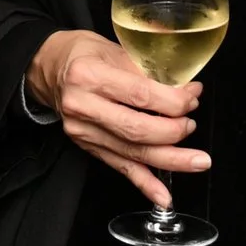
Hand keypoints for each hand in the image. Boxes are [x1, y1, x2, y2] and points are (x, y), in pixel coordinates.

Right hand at [25, 29, 206, 208]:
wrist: (47, 68)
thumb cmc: (82, 54)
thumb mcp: (113, 49)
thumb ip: (147, 70)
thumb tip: (186, 91)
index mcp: (89, 75)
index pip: (140, 95)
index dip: (172, 101)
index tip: (192, 98)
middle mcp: (83, 106)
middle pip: (137, 129)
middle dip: (174, 132)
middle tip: (191, 124)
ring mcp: (83, 132)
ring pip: (133, 152)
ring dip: (170, 160)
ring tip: (197, 161)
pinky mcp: (88, 147)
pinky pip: (120, 168)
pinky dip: (144, 184)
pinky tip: (163, 197)